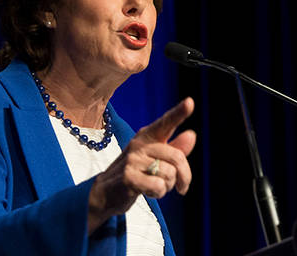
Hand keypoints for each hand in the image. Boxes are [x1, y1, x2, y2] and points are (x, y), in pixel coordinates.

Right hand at [88, 98, 196, 231]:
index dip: (179, 113)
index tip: (190, 102)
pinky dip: (158, 193)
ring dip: (168, 186)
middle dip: (184, 176)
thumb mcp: (156, 159)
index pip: (166, 123)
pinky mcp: (128, 177)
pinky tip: (148, 192)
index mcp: (148, 136)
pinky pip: (158, 186)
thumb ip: (175, 148)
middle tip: (180, 186)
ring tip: (155, 186)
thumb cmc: (136, 173)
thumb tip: (191, 134)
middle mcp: (139, 144)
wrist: (105, 194)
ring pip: (169, 174)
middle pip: (177, 157)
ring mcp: (132, 160)